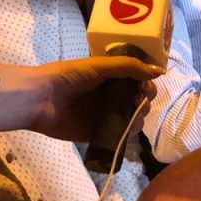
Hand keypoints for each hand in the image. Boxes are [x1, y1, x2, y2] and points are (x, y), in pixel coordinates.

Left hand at [24, 56, 162, 141]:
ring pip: (131, 118)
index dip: (146, 83)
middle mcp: (109, 95)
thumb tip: (160, 71)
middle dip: (144, 101)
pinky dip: (127, 134)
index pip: (137, 80)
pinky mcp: (96, 133)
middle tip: (140, 101)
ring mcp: (103, 115)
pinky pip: (118, 135)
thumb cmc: (69, 76)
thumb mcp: (100, 65)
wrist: (41, 99)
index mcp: (110, 76)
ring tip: (135, 116)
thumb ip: (130, 67)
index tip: (147, 87)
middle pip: (137, 99)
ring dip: (139, 117)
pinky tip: (129, 131)